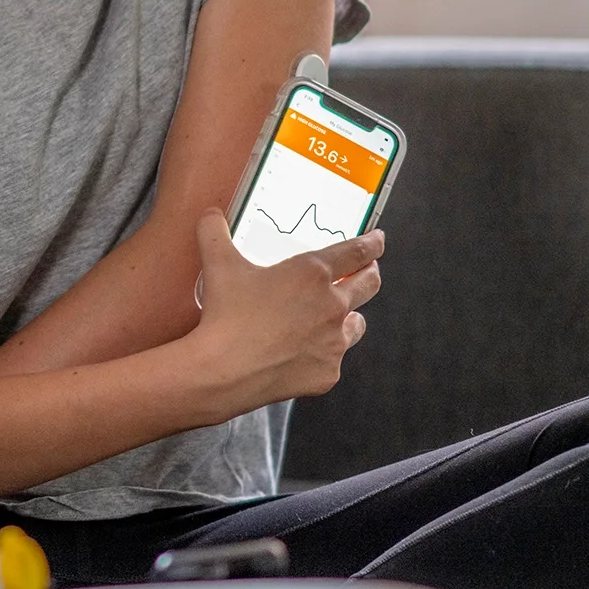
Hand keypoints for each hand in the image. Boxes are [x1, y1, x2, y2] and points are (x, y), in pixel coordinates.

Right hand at [181, 209, 382, 422]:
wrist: (224, 372)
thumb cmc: (225, 317)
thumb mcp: (218, 264)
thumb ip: (215, 232)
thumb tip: (211, 216)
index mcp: (312, 273)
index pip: (356, 252)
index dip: (371, 244)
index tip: (377, 241)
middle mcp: (331, 306)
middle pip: (369, 284)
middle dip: (371, 274)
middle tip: (368, 271)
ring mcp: (334, 342)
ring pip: (357, 325)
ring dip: (351, 316)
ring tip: (339, 317)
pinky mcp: (328, 373)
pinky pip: (333, 360)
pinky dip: (323, 354)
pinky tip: (305, 353)